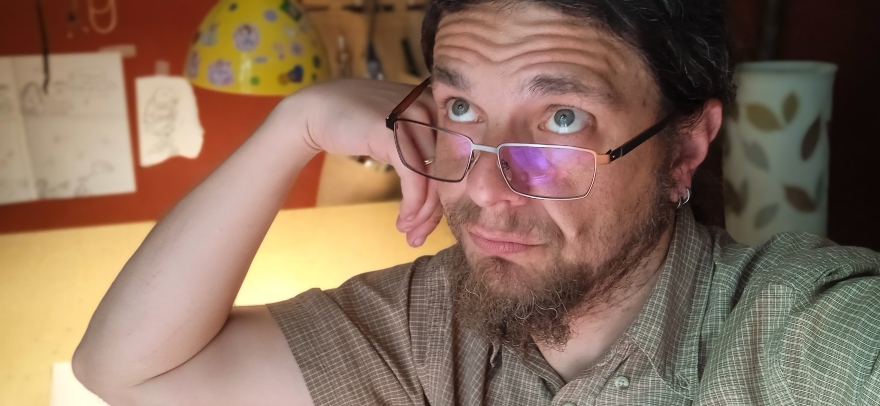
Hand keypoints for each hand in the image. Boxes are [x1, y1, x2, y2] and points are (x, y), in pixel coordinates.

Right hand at [284, 79, 441, 246]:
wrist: (317, 109)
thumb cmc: (358, 124)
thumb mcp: (398, 136)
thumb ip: (422, 155)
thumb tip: (441, 200)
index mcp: (439, 107)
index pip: (457, 160)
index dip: (449, 196)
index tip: (433, 222)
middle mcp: (431, 108)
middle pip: (449, 171)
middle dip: (436, 211)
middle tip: (420, 235)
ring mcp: (412, 117)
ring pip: (433, 177)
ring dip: (422, 214)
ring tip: (409, 232)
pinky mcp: (392, 131)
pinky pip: (414, 177)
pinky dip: (412, 204)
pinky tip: (403, 220)